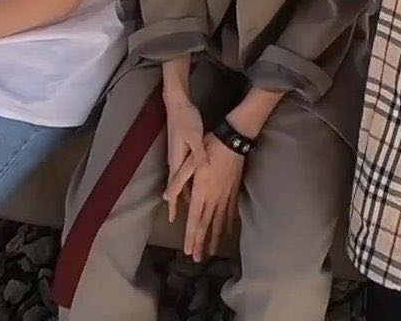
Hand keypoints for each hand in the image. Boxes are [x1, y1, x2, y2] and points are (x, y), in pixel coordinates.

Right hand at [163, 96, 206, 221]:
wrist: (177, 105)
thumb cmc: (186, 120)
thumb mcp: (195, 138)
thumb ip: (199, 155)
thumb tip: (204, 172)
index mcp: (177, 161)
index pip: (174, 188)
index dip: (173, 204)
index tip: (173, 220)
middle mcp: (174, 162)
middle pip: (176, 187)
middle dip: (177, 203)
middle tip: (181, 220)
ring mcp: (176, 156)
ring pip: (179, 181)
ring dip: (182, 194)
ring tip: (187, 208)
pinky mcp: (181, 151)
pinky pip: (183, 173)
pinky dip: (186, 182)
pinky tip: (192, 185)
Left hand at [181, 133, 243, 261]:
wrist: (233, 140)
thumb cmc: (210, 147)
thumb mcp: (191, 162)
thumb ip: (178, 180)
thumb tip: (166, 196)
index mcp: (202, 192)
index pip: (195, 219)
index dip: (191, 236)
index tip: (188, 251)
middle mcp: (214, 198)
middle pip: (207, 225)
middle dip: (202, 243)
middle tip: (197, 259)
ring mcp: (225, 196)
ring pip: (219, 222)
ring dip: (215, 238)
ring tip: (212, 252)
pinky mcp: (232, 191)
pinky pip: (230, 213)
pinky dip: (227, 225)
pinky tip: (227, 233)